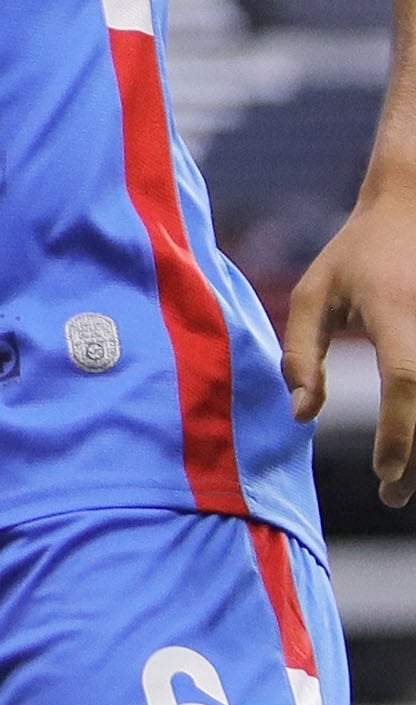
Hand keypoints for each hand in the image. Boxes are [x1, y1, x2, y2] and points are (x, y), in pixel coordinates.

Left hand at [286, 177, 415, 503]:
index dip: (400, 432)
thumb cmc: (355, 255)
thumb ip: (300, 353)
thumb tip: (301, 414)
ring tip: (405, 483)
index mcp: (395, 313)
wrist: (411, 209)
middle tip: (393, 495)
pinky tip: (414, 443)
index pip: (406, 382)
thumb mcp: (313, 294)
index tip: (385, 473)